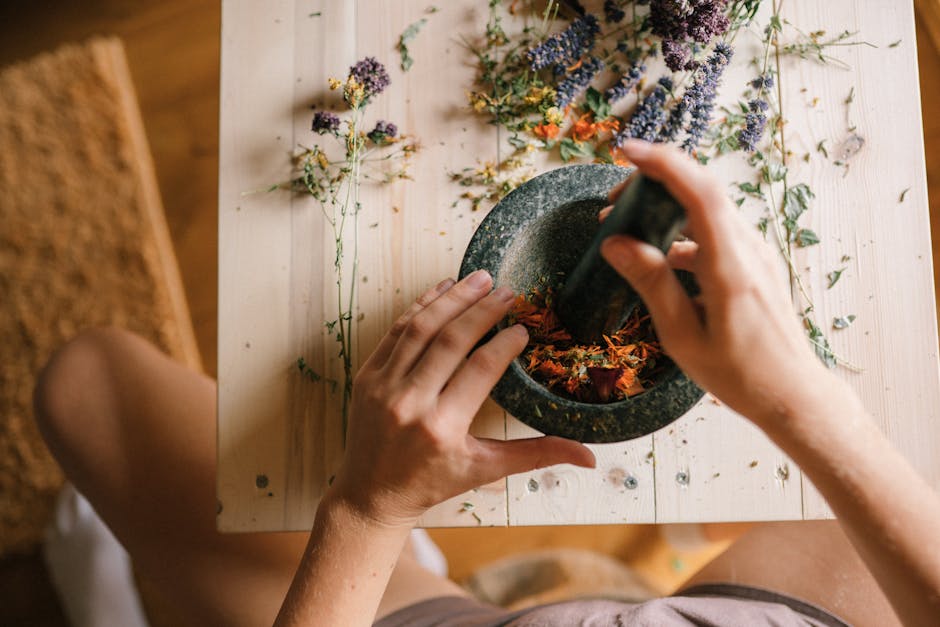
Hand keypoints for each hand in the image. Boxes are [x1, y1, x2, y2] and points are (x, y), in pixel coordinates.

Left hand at [330, 271, 594, 527]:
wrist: (371, 494)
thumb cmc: (432, 482)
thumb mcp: (485, 470)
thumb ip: (536, 455)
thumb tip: (590, 455)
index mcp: (443, 428)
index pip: (480, 370)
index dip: (504, 343)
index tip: (523, 327)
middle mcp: (410, 403)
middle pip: (451, 340)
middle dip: (482, 310)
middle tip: (508, 291)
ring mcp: (383, 386)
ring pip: (420, 328)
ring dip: (452, 299)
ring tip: (480, 279)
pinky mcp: (367, 376)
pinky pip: (396, 332)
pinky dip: (420, 307)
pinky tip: (443, 288)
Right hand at [600, 140, 832, 426]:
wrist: (793, 393)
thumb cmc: (739, 374)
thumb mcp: (683, 336)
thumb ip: (651, 284)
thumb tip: (615, 243)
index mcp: (730, 267)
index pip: (700, 194)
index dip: (664, 164)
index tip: (627, 152)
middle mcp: (748, 250)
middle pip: (702, 191)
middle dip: (654, 183)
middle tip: (613, 202)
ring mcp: (756, 254)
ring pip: (708, 211)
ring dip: (667, 209)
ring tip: (627, 229)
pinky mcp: (755, 264)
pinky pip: (716, 232)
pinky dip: (682, 233)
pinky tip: (660, 258)